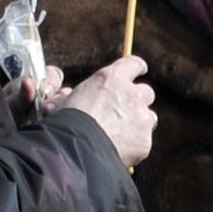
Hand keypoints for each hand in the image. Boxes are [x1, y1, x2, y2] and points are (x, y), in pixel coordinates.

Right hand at [54, 53, 154, 168]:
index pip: (134, 64)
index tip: (139, 69)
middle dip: (137, 99)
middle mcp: (132, 95)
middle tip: (123, 109)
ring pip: (148, 117)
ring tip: (120, 131)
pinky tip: (119, 146)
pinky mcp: (145, 140)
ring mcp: (142, 118)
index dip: (137, 67)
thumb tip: (68, 94)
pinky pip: (144, 140)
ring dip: (138, 121)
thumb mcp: (63, 98)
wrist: (79, 147)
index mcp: (112, 78)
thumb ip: (73, 93)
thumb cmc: (66, 121)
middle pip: (146, 92)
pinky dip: (134, 143)